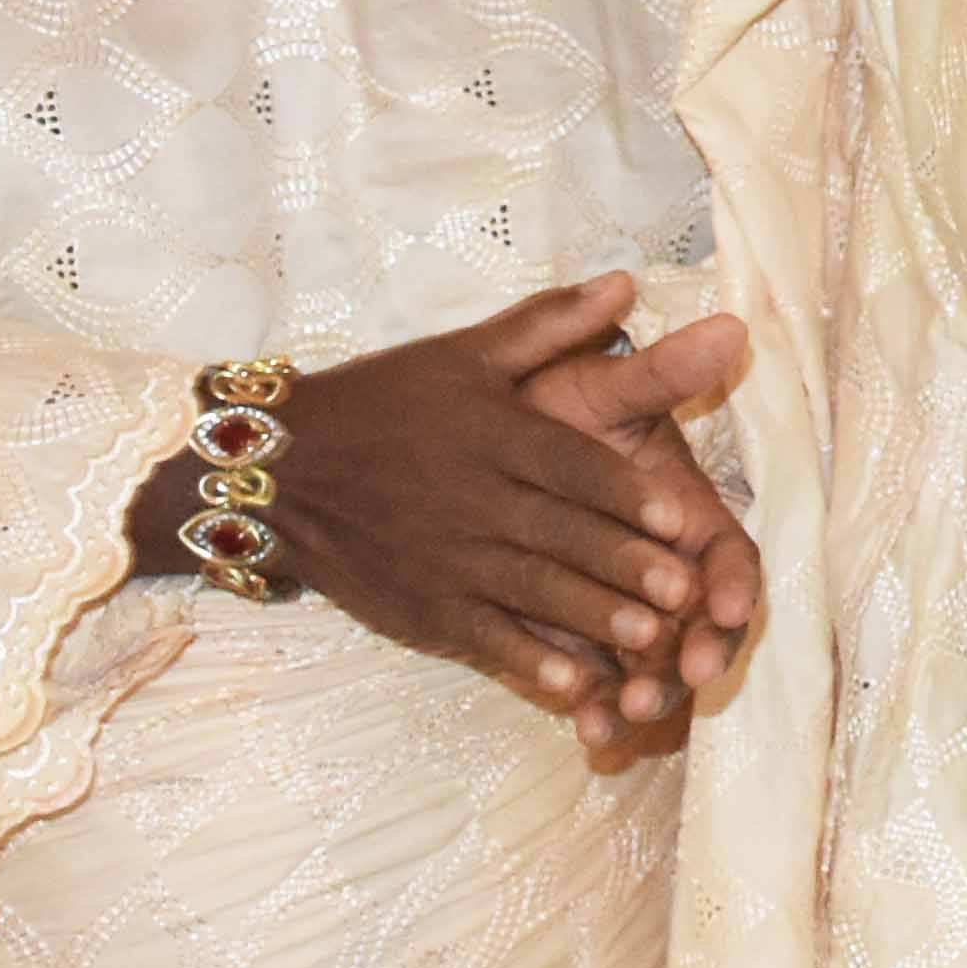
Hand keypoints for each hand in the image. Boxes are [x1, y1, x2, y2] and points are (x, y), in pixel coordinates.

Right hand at [129, 276, 753, 758]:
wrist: (279, 468)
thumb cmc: (386, 402)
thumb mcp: (465, 353)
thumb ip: (550, 324)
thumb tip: (628, 283)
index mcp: (491, 433)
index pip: (569, 466)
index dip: (626, 494)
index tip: (683, 519)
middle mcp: (471, 498)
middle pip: (560, 535)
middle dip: (624, 564)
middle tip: (687, 591)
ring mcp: (444, 559)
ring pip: (530, 592)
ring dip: (592, 617)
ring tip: (652, 638)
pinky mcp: (421, 607)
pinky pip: (482, 640)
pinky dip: (529, 663)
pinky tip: (576, 685)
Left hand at [515, 316, 765, 748]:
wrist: (447, 457)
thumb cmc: (535, 415)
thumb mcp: (591, 394)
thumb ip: (656, 373)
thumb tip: (731, 327)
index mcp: (681, 516)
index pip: (729, 561)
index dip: (735, 588)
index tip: (728, 609)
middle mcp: (660, 572)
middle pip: (702, 628)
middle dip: (699, 654)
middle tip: (690, 676)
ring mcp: (618, 613)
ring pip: (651, 668)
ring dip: (649, 692)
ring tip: (628, 712)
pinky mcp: (571, 645)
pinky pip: (591, 689)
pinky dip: (592, 712)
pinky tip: (586, 733)